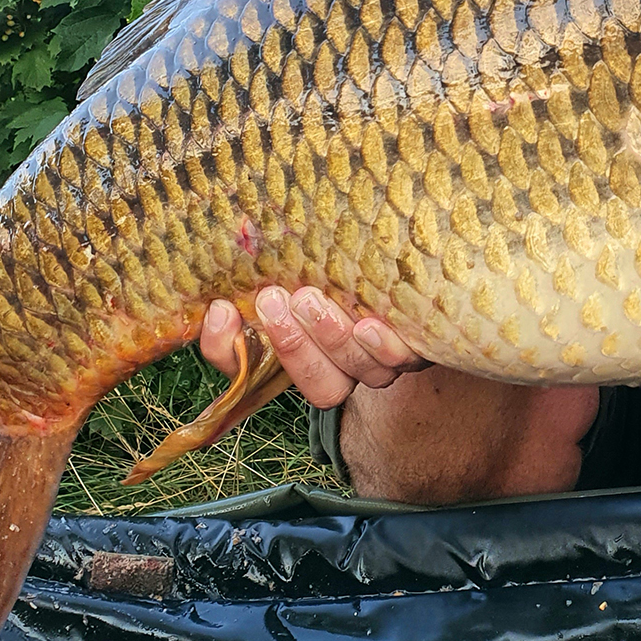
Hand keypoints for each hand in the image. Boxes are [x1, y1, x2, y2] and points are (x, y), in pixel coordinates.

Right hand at [200, 286, 427, 408]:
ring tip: (312, 299)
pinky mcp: (423, 342)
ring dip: (331, 339)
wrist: (415, 254)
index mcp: (311, 362)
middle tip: (274, 299)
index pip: (264, 375)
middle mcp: (352, 372)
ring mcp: (389, 361)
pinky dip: (385, 346)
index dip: (237, 354)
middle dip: (293, 346)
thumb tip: (217, 308)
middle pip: (325, 386)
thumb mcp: (293, 281)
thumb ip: (250, 302)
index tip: (223, 311)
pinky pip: (406, 357)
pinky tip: (368, 325)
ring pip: (361, 372)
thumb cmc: (341, 268)